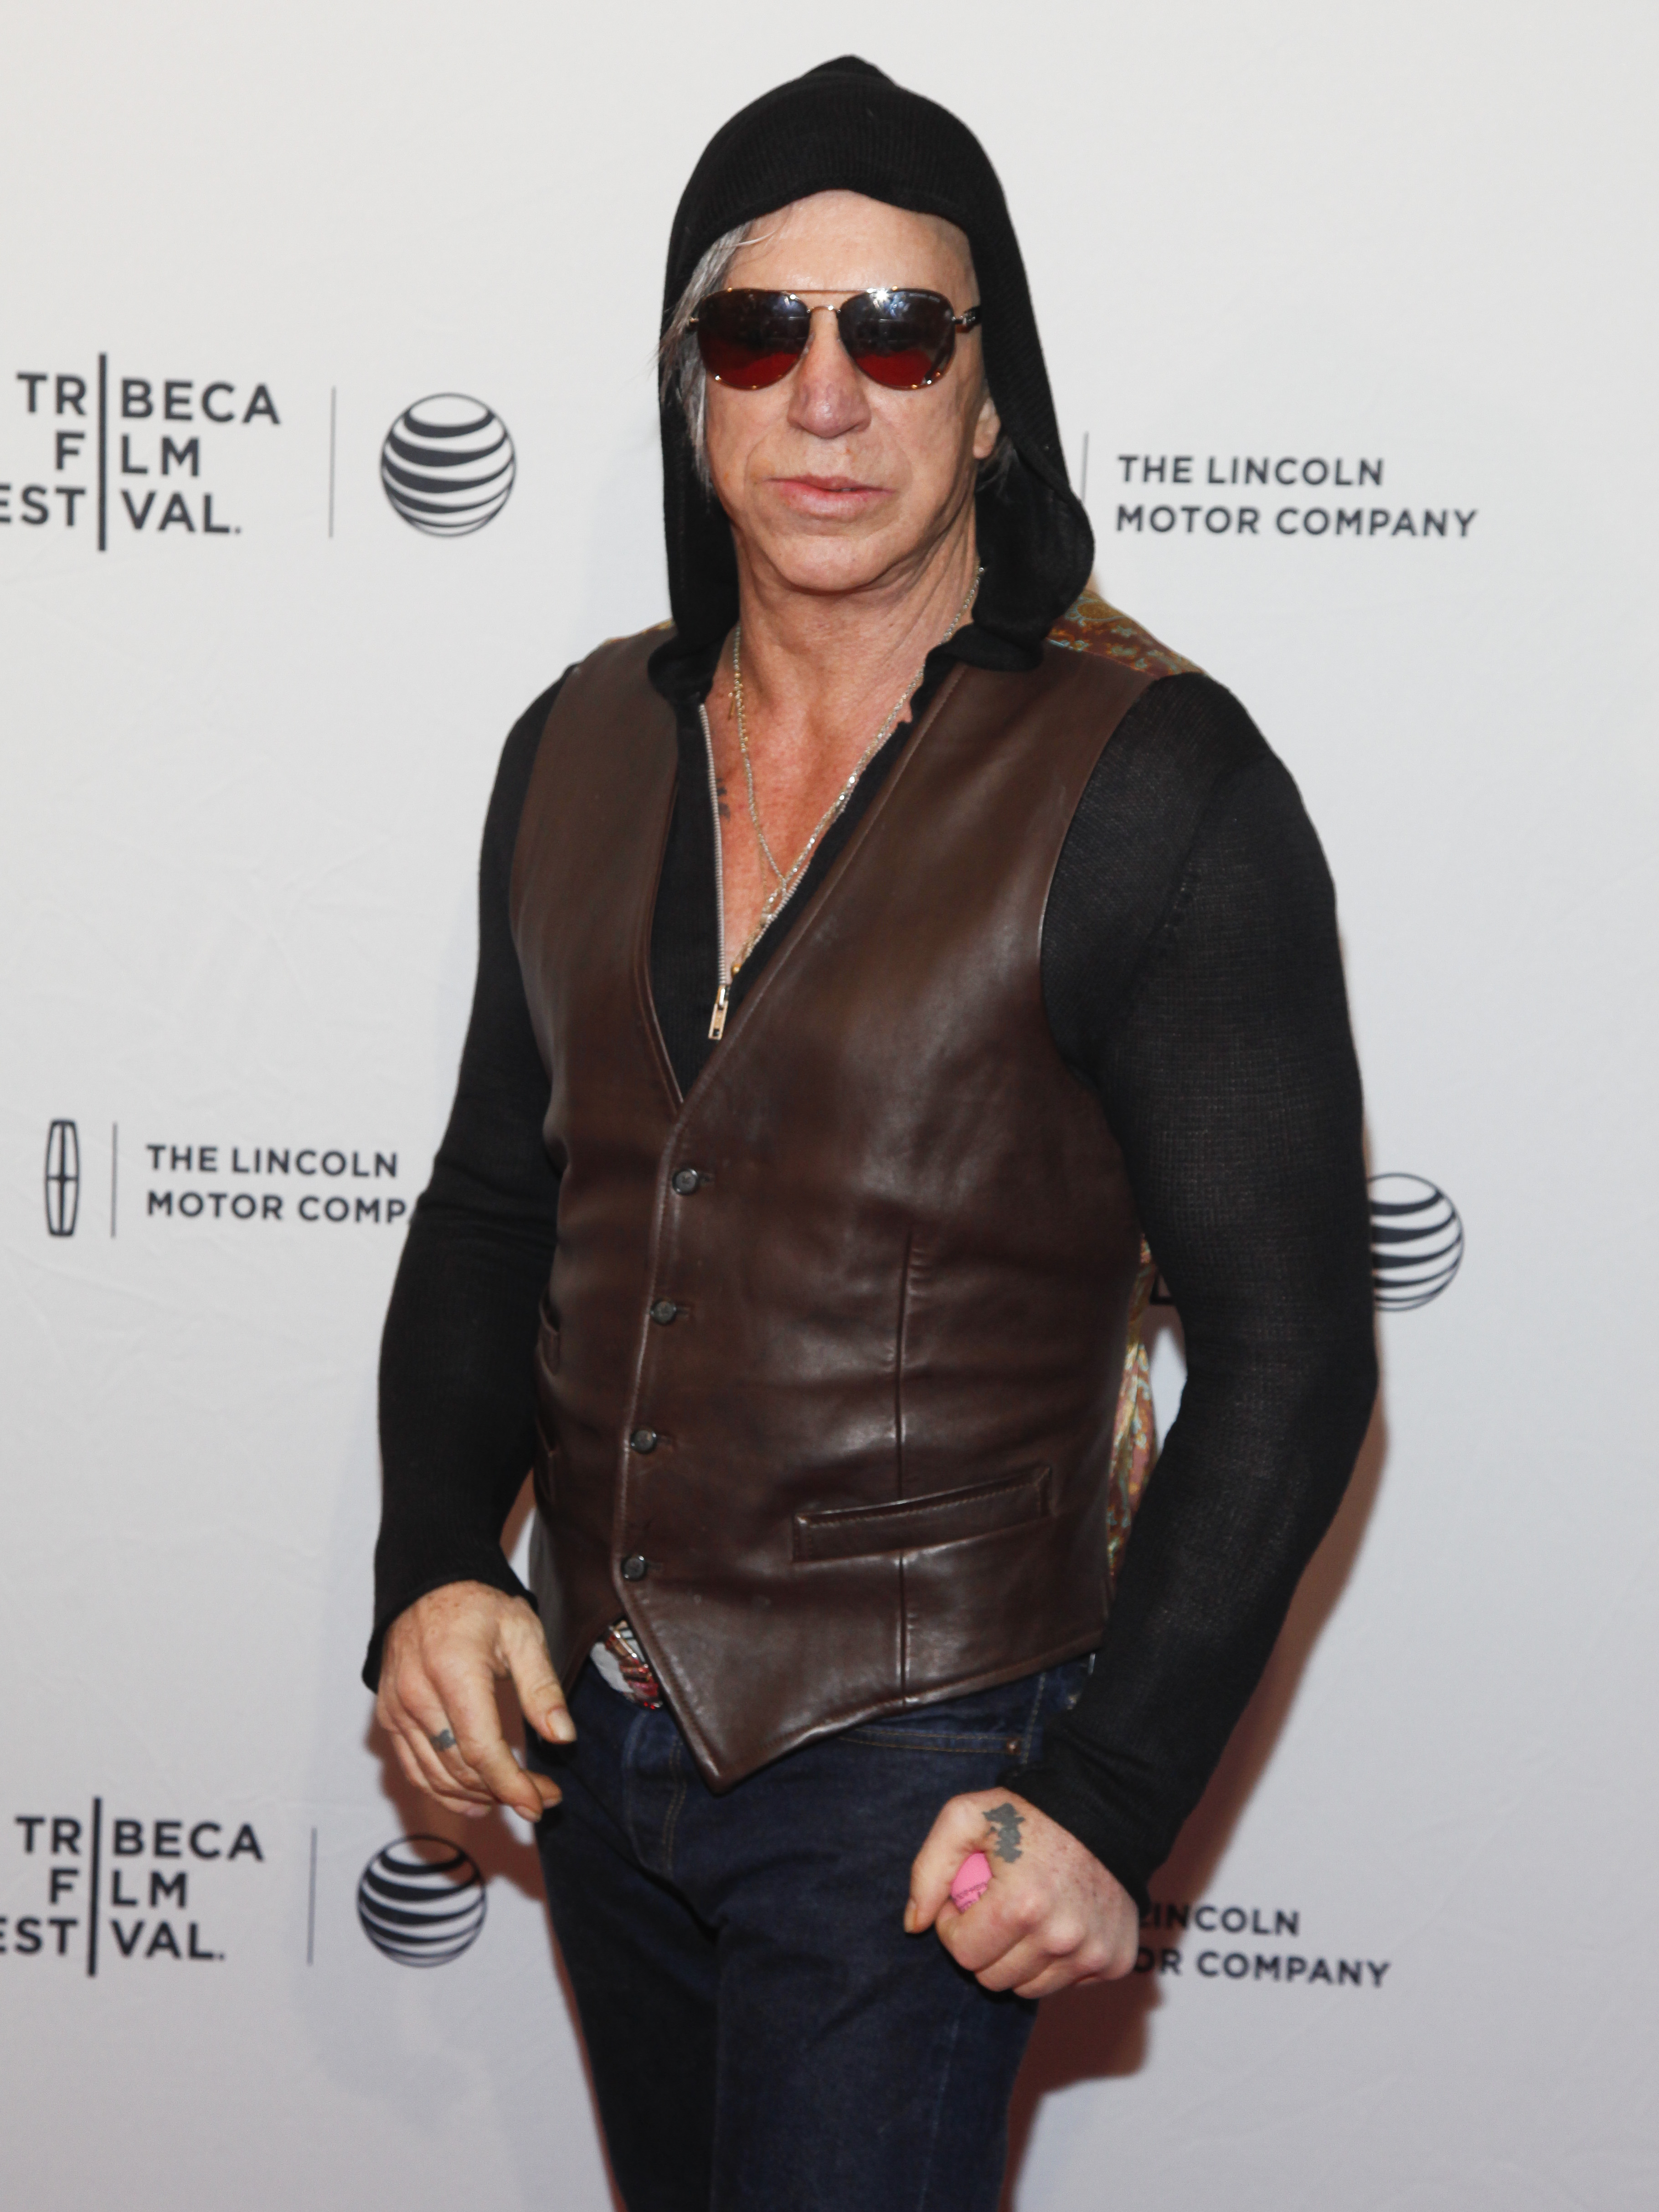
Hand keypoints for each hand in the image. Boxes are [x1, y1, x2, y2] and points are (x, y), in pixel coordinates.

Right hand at [376, 1581, 574, 1823]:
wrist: (427, 1585)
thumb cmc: (479, 1607)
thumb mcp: (522, 1633)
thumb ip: (542, 1687)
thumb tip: (563, 1738)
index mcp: (453, 1671)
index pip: (480, 1749)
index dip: (512, 1784)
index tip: (542, 1802)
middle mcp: (417, 1695)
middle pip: (460, 1768)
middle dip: (505, 1791)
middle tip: (543, 1796)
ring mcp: (397, 1709)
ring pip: (436, 1776)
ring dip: (477, 1797)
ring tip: (516, 1799)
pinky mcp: (389, 1716)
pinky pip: (414, 1768)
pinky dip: (443, 1791)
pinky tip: (473, 1801)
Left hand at [905, 1789, 1138, 1997]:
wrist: (1104, 1806)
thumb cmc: (1028, 1813)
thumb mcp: (966, 1817)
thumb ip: (929, 1869)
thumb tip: (914, 1925)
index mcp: (1021, 1906)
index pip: (964, 1953)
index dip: (953, 1926)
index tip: (964, 1900)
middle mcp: (1060, 1938)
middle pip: (994, 1978)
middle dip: (982, 1947)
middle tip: (992, 1908)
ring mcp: (1091, 1953)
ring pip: (1029, 1987)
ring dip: (1018, 1959)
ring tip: (1025, 1914)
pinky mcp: (1114, 1960)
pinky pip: (1067, 1982)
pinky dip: (1056, 1961)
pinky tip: (1059, 1921)